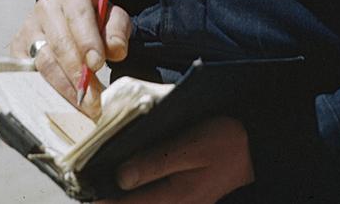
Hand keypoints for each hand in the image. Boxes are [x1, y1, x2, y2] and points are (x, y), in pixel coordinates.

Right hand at [9, 0, 131, 119]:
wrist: (67, 18)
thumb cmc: (92, 21)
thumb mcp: (111, 18)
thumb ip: (117, 30)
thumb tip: (115, 50)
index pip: (78, 16)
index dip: (87, 41)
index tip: (97, 64)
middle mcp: (46, 7)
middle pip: (59, 43)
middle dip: (77, 74)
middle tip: (93, 99)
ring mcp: (28, 28)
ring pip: (44, 61)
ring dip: (64, 88)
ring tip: (82, 106)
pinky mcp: (18, 48)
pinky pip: (29, 74)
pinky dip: (46, 91)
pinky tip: (61, 103)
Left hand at [99, 114, 253, 202]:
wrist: (256, 147)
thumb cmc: (225, 141)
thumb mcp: (191, 146)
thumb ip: (156, 161)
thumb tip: (121, 177)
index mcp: (177, 196)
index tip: (83, 199)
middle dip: (113, 202)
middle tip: (87, 195)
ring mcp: (183, 203)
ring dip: (127, 199)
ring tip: (101, 189)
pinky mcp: (187, 197)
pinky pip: (157, 200)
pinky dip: (141, 195)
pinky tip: (129, 180)